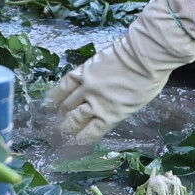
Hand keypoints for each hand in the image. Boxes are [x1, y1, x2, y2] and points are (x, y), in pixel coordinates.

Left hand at [43, 0, 194, 141]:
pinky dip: (84, 137)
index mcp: (85, 71)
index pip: (64, 86)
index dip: (55, 97)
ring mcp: (96, 102)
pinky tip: (77, 142)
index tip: (50, 104)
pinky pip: (93, 130)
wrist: (144, 57)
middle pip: (68, 103)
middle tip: (55, 122)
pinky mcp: (109, 115)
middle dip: (61, 114)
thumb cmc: (134, 51)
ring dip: (68, 127)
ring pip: (75, 118)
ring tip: (62, 135)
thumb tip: (106, 78)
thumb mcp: (108, 57)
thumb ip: (101, 70)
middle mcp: (86, 87)